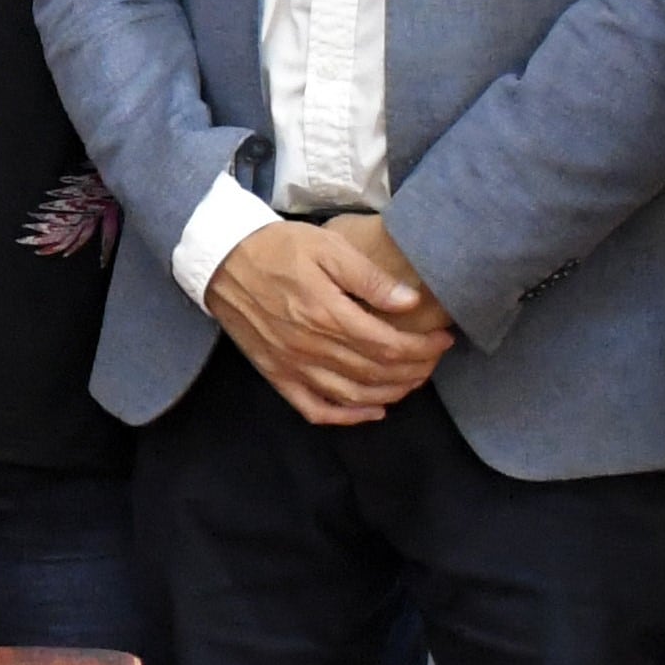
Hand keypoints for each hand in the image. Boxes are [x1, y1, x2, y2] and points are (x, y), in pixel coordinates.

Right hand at [203, 221, 455, 426]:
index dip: (422, 348)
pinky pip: (315, 409)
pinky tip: (372, 410)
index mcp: (327, 314)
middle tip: (435, 358)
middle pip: (376, 372)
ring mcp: (292, 366)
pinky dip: (347, 416)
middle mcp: (312, 347)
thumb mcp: (328, 248)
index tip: (443, 339)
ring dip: (391, 393)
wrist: (222, 260)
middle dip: (415, 369)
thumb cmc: (278, 249)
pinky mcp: (277, 374)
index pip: (388, 345)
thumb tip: (410, 303)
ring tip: (413, 380)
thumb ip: (369, 278)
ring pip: (353, 394)